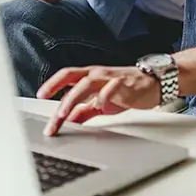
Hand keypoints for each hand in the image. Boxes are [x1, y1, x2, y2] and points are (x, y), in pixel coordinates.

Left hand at [36, 66, 160, 135]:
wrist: (155, 83)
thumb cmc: (127, 90)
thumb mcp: (101, 103)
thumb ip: (84, 111)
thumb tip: (67, 121)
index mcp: (91, 77)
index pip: (67, 75)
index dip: (52, 83)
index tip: (40, 94)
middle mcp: (98, 74)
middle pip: (73, 76)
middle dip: (57, 89)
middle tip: (47, 106)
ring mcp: (111, 78)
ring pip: (87, 83)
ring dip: (73, 98)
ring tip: (64, 114)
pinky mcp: (125, 85)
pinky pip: (112, 89)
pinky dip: (104, 96)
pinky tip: (99, 105)